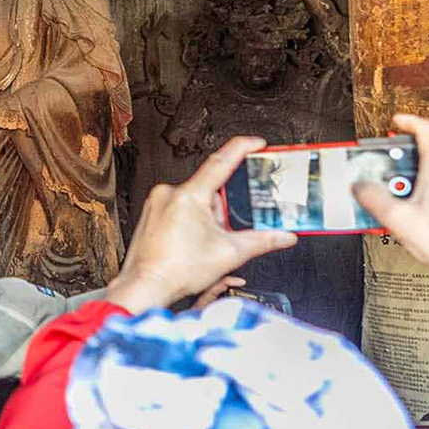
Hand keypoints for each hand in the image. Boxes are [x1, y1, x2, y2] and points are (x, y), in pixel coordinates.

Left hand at [105, 136, 294, 314]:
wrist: (146, 286)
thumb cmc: (176, 271)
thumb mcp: (229, 254)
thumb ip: (262, 241)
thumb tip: (283, 236)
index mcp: (190, 196)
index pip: (222, 161)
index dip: (243, 148)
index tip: (257, 143)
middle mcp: (169, 193)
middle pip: (210, 190)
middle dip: (222, 212)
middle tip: (221, 234)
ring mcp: (158, 202)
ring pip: (195, 201)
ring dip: (207, 218)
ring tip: (201, 245)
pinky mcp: (152, 213)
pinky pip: (180, 208)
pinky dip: (191, 222)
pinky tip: (190, 243)